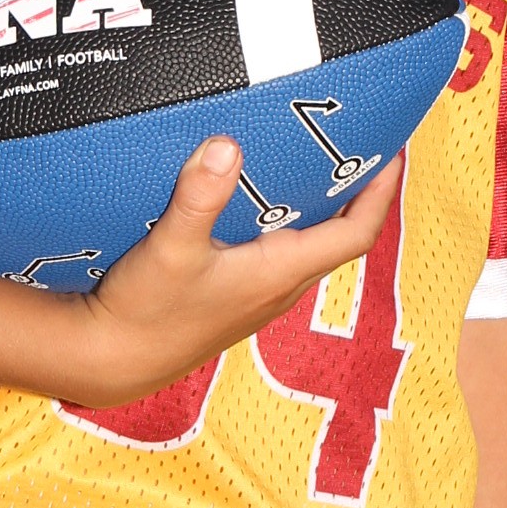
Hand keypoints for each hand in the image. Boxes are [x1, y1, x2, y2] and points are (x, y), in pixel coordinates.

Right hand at [65, 139, 401, 408]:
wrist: (112, 362)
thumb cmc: (143, 311)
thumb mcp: (168, 247)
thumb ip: (198, 196)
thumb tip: (227, 145)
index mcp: (278, 272)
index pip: (356, 233)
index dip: (381, 193)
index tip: (394, 152)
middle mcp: (280, 287)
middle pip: (343, 238)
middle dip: (362, 193)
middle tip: (366, 145)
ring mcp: (261, 296)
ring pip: (314, 248)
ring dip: (329, 208)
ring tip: (325, 161)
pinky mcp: (239, 298)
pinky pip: (285, 255)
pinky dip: (294, 223)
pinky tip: (268, 199)